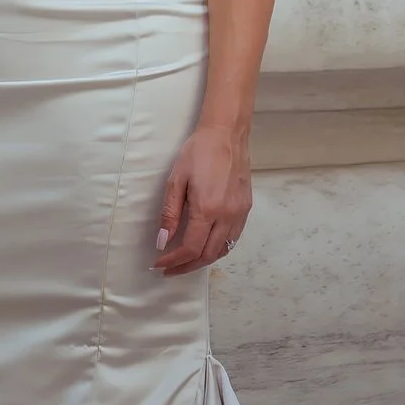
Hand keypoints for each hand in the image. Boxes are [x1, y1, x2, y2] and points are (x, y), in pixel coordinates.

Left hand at [155, 124, 249, 273]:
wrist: (227, 135)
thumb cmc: (198, 152)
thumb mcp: (176, 180)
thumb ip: (170, 214)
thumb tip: (163, 241)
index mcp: (207, 209)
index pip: (191, 248)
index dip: (174, 261)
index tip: (159, 263)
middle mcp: (227, 216)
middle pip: (207, 255)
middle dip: (186, 266)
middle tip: (169, 269)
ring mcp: (239, 213)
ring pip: (223, 250)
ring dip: (203, 260)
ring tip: (185, 261)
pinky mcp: (246, 208)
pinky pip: (232, 238)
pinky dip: (218, 248)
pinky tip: (205, 245)